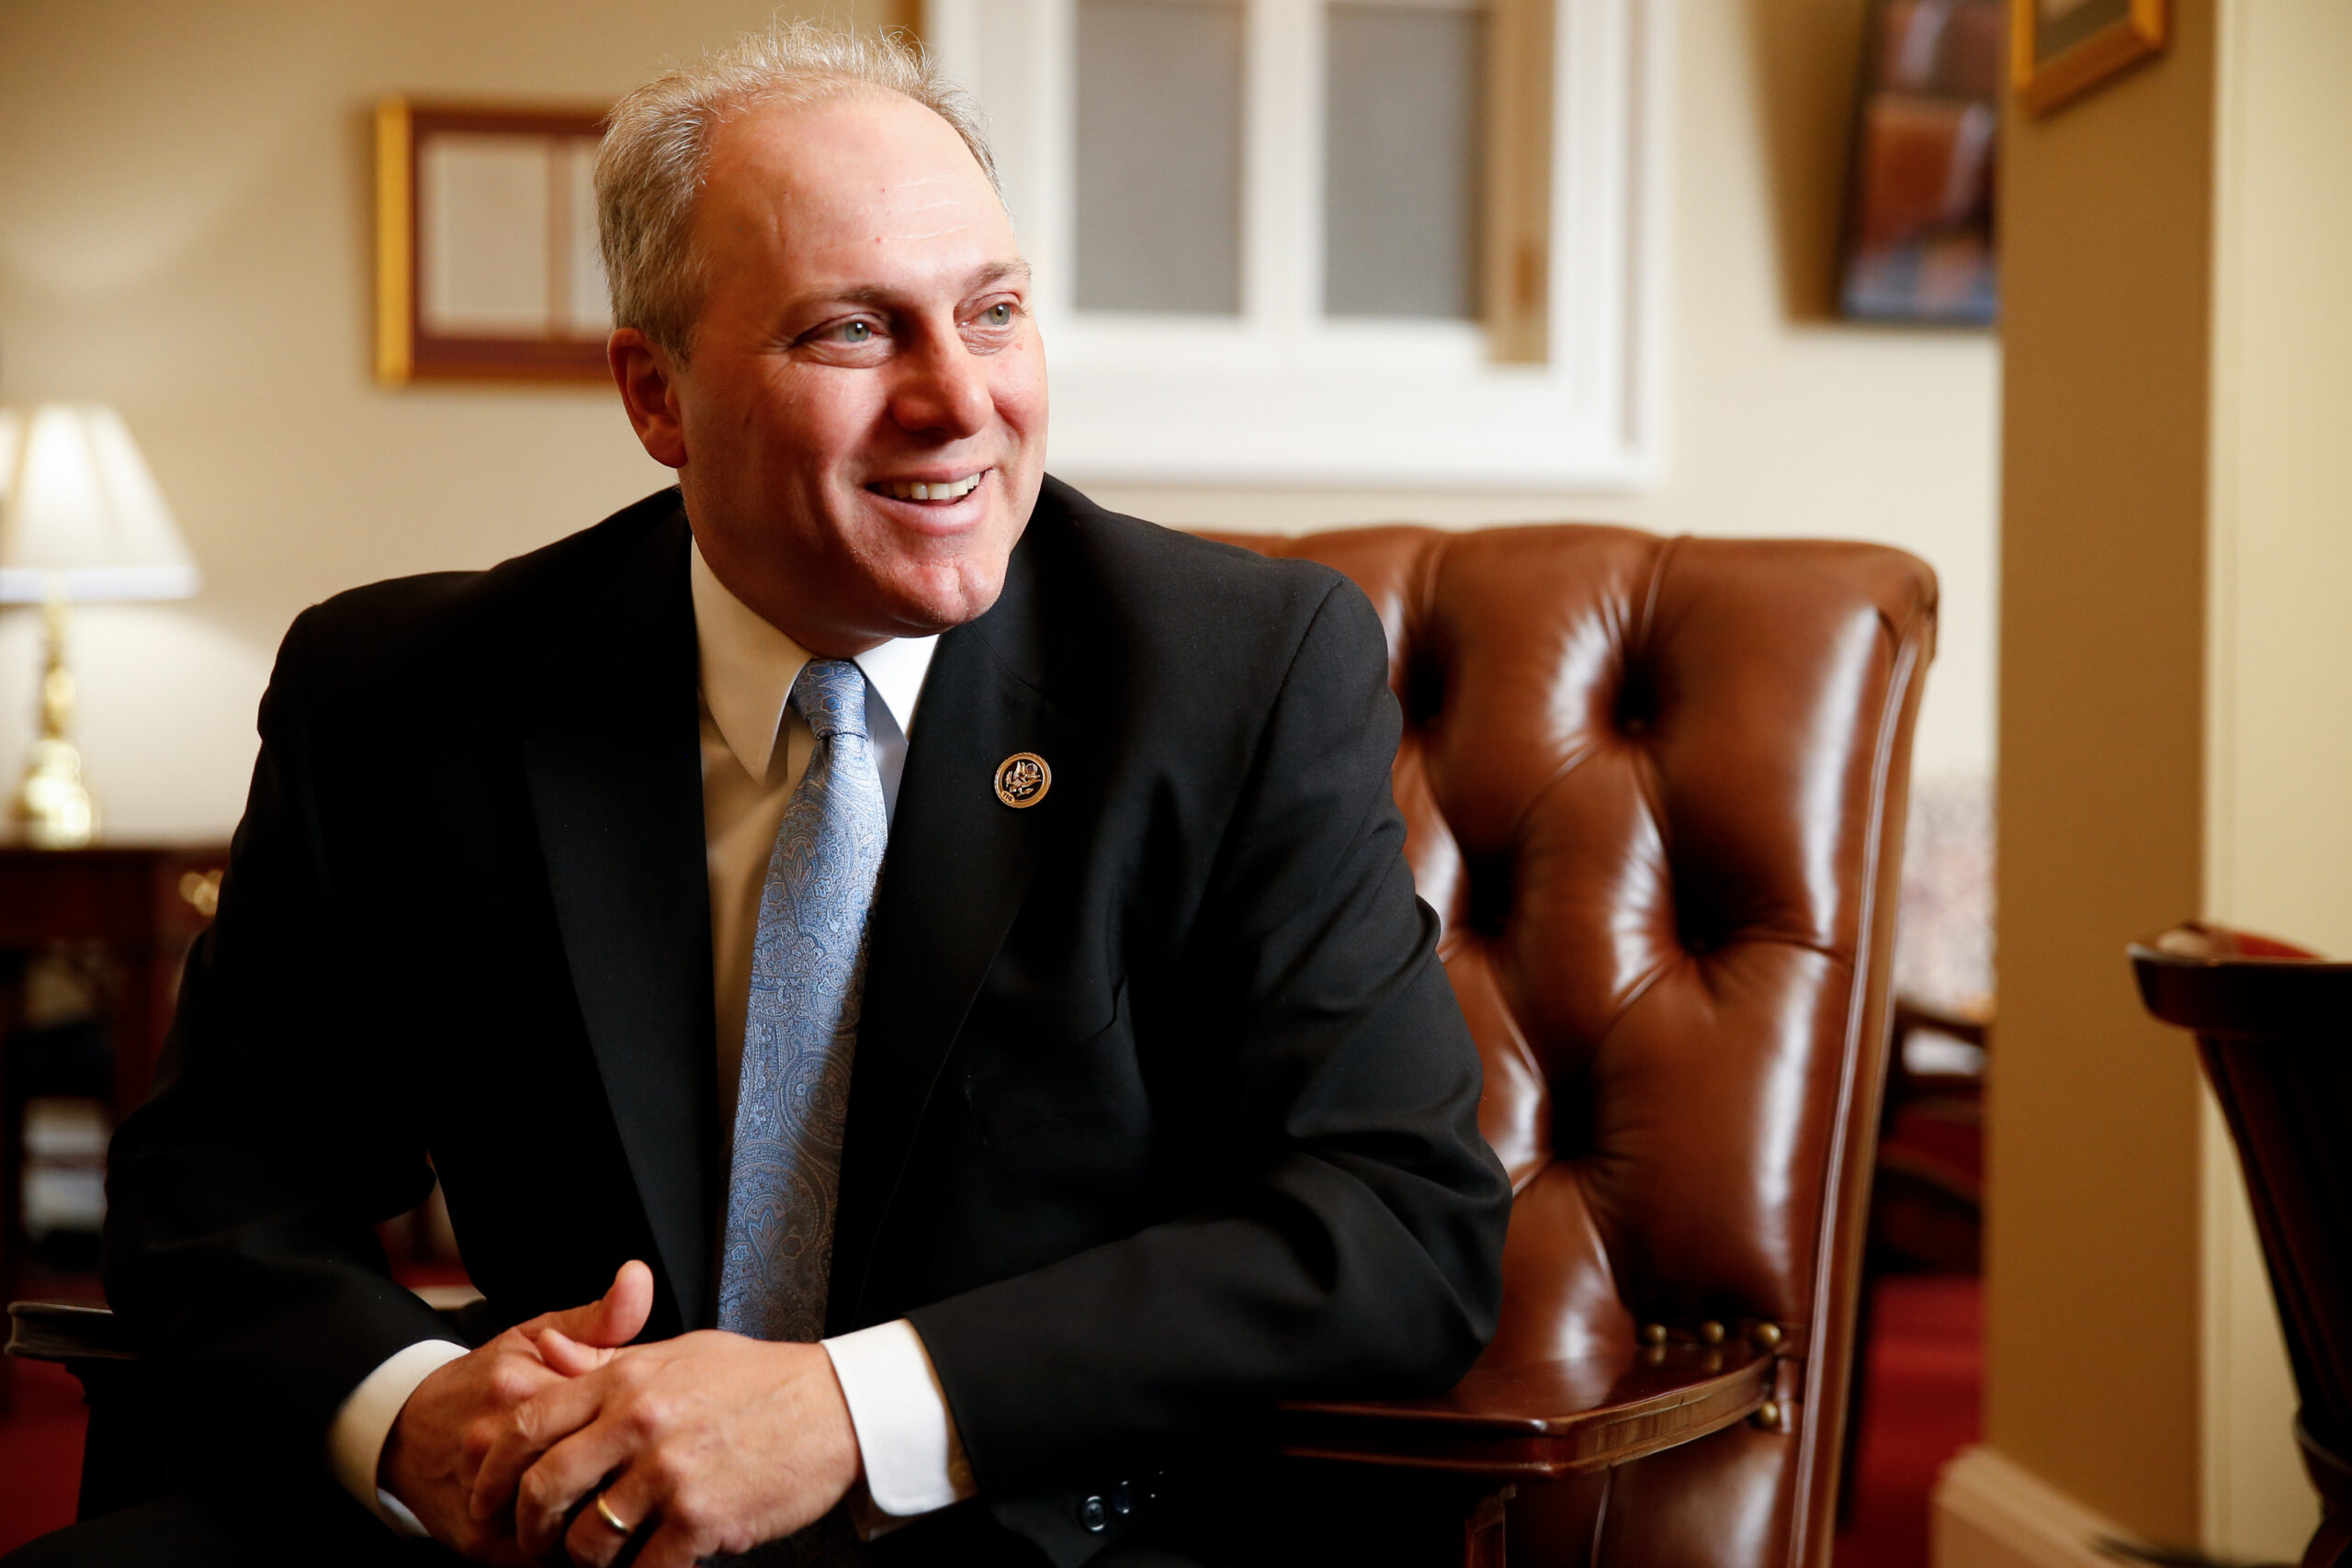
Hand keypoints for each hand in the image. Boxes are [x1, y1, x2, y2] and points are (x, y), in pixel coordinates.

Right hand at [380, 1261, 653, 1562]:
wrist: (406, 1428)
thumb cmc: (483, 1380)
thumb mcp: (534, 1335)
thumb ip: (597, 1318)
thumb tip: (639, 1277)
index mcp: (524, 1387)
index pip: (607, 1417)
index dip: (637, 1430)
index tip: (659, 1433)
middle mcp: (499, 1442)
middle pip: (590, 1473)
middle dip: (624, 1479)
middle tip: (651, 1476)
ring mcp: (486, 1496)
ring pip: (568, 1522)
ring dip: (599, 1518)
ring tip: (624, 1506)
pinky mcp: (478, 1542)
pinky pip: (540, 1556)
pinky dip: (567, 1550)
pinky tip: (585, 1528)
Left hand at [471, 1330, 862, 1567]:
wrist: (836, 1408)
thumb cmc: (760, 1380)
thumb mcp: (679, 1352)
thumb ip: (608, 1358)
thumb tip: (544, 1353)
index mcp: (628, 1378)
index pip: (527, 1424)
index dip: (492, 1471)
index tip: (485, 1499)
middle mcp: (639, 1422)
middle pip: (544, 1487)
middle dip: (527, 1528)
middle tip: (533, 1545)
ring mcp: (670, 1472)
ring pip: (587, 1540)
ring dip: (584, 1561)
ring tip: (601, 1559)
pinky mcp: (702, 1518)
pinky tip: (649, 1567)